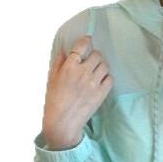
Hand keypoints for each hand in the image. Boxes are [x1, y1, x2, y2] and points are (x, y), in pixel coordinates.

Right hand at [42, 35, 113, 149]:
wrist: (63, 122)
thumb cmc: (54, 101)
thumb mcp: (51, 79)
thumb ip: (59, 63)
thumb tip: (64, 50)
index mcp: (68, 67)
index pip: (81, 46)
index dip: (86, 40)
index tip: (88, 39)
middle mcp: (82, 73)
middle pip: (97, 55)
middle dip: (94, 56)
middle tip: (91, 61)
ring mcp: (93, 83)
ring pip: (105, 65)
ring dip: (101, 66)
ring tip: (96, 71)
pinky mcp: (101, 93)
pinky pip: (110, 78)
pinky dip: (106, 78)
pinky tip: (100, 81)